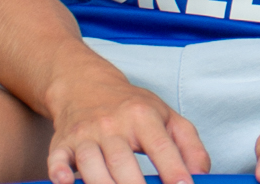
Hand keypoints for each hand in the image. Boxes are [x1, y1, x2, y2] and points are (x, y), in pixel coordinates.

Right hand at [46, 75, 208, 183]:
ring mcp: (85, 134)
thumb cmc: (132, 107)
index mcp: (143, 116)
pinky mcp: (62, 144)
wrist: (85, 85)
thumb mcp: (166, 116)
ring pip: (91, 164)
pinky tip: (67, 183)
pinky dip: (60, 173)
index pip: (160, 146)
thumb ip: (189, 144)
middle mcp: (113, 125)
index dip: (173, 169)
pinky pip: (57, 159)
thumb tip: (202, 174)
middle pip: (123, 161)